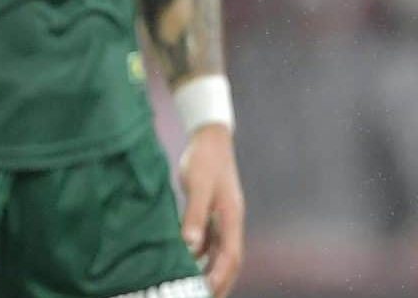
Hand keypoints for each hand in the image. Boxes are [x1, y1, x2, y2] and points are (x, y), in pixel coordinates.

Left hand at [178, 125, 244, 297]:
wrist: (208, 136)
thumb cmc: (204, 159)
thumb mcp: (198, 186)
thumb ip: (194, 215)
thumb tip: (190, 245)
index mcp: (232, 218)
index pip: (231, 256)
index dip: (220, 276)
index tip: (207, 292)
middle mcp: (230, 222)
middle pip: (228, 260)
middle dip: (219, 281)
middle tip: (204, 297)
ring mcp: (221, 217)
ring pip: (218, 252)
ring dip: (209, 270)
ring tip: (194, 287)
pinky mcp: (211, 212)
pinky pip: (208, 239)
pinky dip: (199, 253)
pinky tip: (185, 260)